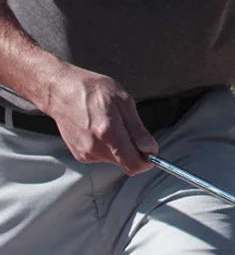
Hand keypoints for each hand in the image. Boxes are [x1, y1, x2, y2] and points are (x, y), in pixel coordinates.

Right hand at [41, 64, 157, 175]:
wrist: (62, 92)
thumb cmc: (94, 90)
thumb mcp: (124, 101)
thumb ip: (137, 130)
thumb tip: (151, 150)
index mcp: (108, 132)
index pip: (133, 164)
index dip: (147, 162)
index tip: (151, 151)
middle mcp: (95, 147)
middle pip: (125, 162)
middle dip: (133, 150)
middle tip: (127, 126)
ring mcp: (85, 153)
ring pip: (115, 159)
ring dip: (120, 146)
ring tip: (111, 123)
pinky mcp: (79, 155)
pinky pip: (103, 156)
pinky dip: (108, 146)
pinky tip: (100, 128)